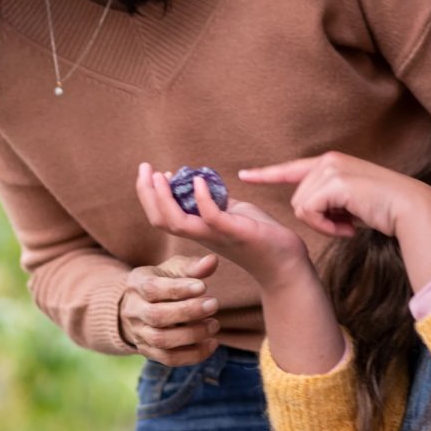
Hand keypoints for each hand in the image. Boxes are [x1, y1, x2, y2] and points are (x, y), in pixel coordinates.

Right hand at [117, 252, 222, 365]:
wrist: (139, 307)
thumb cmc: (162, 282)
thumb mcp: (172, 269)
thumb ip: (191, 266)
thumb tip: (212, 261)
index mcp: (136, 284)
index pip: (152, 288)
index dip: (178, 289)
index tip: (203, 286)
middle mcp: (133, 310)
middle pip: (156, 317)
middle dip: (188, 312)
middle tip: (214, 304)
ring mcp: (139, 334)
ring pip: (162, 340)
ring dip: (193, 334)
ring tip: (214, 324)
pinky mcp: (149, 352)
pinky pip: (170, 359)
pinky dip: (194, 354)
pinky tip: (212, 343)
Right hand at [134, 162, 310, 286]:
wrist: (287, 262)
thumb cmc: (261, 236)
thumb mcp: (233, 213)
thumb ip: (215, 202)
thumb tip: (201, 184)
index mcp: (199, 230)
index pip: (162, 216)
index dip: (151, 195)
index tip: (151, 173)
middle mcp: (202, 235)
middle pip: (161, 220)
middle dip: (147, 193)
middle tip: (144, 167)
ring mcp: (217, 235)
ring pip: (177, 223)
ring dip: (164, 198)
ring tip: (160, 175)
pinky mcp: (236, 232)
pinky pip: (212, 218)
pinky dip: (202, 199)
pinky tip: (198, 181)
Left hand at [241, 152, 430, 290]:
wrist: (409, 208)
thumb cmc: (384, 210)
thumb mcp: (350, 201)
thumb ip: (329, 200)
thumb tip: (307, 209)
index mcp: (330, 164)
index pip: (290, 169)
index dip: (266, 174)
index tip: (244, 175)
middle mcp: (327, 162)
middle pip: (297, 199)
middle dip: (317, 220)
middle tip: (345, 226)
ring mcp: (330, 170)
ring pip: (301, 207)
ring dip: (323, 225)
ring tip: (349, 225)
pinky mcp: (334, 182)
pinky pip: (310, 212)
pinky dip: (326, 227)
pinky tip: (349, 228)